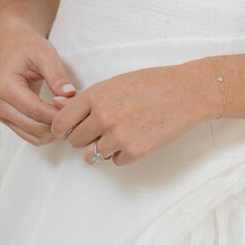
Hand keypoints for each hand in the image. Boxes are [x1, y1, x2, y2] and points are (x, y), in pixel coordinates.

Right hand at [0, 21, 76, 144]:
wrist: (15, 47)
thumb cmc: (29, 48)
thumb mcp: (46, 55)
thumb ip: (57, 75)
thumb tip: (69, 95)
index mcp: (6, 88)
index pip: (36, 110)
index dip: (58, 113)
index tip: (77, 108)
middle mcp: (0, 105)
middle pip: (35, 127)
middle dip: (58, 123)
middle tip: (78, 113)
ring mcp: (3, 115)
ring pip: (34, 136)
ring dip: (54, 131)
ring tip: (70, 116)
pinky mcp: (10, 120)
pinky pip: (31, 135)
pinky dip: (47, 132)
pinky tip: (60, 119)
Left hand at [50, 60, 221, 166]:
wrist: (186, 92)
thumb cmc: (151, 83)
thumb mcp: (116, 83)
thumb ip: (88, 100)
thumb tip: (59, 110)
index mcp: (96, 95)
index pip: (61, 121)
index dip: (62, 128)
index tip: (66, 130)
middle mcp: (103, 117)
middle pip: (75, 140)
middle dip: (86, 137)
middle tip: (103, 128)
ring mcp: (119, 136)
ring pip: (93, 154)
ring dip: (104, 146)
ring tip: (123, 131)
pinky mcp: (134, 153)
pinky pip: (115, 161)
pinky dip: (123, 153)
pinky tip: (138, 136)